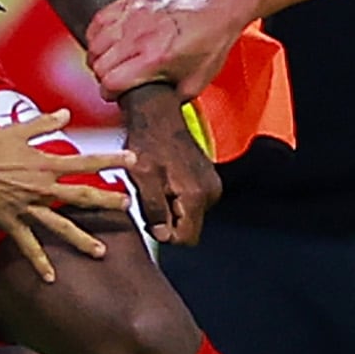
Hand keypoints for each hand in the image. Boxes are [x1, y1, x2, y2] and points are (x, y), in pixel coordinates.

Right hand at [0, 119, 128, 280]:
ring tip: (100, 251)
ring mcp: (28, 208)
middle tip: (127, 206)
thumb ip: (45, 123)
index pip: (85, 162)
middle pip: (81, 196)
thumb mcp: (17, 130)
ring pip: (60, 226)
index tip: (133, 160)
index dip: (110, 160)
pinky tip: (50, 277)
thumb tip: (66, 114)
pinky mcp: (11, 222)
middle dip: (107, 201)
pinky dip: (39, 262)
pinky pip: (28, 245)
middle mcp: (41, 188)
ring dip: (82, 239)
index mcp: (45, 164)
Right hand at [83, 0, 239, 99]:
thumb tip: (153, 110)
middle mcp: (139, 36)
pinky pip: (99, 20)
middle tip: (114, 80)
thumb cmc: (208, 45)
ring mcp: (133, 16)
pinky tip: (107, 41)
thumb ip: (171, 100)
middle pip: (99, 63)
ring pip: (95, 42)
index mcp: (154, 58)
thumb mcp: (194, 84)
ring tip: (110, 62)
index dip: (110, 93)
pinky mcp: (132, 2)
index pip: (111, 81)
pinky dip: (98, 34)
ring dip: (99, 56)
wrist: (216, 11)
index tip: (115, 94)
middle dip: (104, 77)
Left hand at [121, 92, 218, 247]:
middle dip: (168, 221)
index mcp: (196, 194)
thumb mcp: (143, 178)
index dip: (165, 234)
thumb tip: (161, 234)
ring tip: (156, 187)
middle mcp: (210, 192)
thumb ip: (153, 209)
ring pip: (190, 216)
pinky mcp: (208, 179)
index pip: (186, 238)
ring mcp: (211, 185)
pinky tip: (164, 182)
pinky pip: (192, 202)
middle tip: (150, 198)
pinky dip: (177, 199)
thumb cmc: (148, 141)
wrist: (158, 114)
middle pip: (189, 228)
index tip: (150, 217)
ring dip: (172, 209)